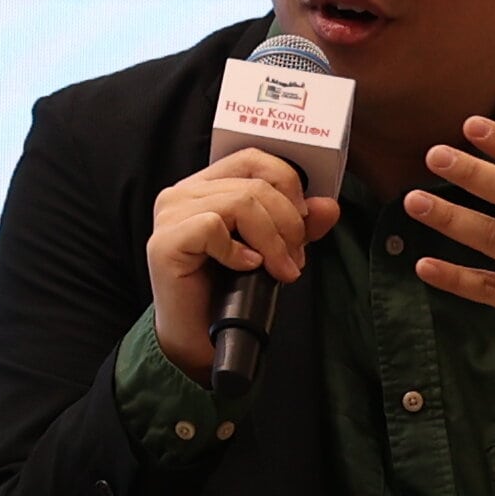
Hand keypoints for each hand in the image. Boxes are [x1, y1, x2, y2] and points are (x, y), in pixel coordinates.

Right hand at [146, 148, 335, 377]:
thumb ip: (299, 225)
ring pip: (240, 203)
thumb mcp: (273, 249)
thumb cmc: (228, 290)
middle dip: (288, 224)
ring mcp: (171, 215)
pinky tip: (245, 267)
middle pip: (254, 186)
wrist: (199, 337)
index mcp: (206, 185)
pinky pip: (214, 227)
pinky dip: (238, 251)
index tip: (302, 220)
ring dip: (272, 241)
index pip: (253, 159)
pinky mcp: (166, 241)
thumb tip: (328, 206)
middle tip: (294, 260)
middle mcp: (183, 193)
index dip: (287, 184)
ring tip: (279, 270)